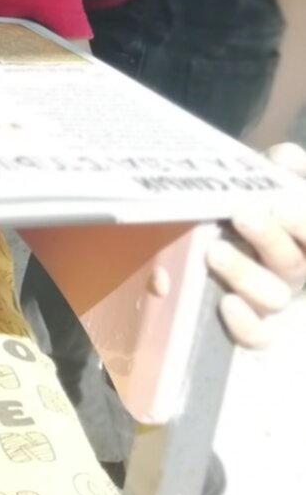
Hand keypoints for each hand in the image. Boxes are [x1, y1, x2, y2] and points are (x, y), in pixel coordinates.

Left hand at [209, 143, 305, 348]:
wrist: (200, 237)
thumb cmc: (242, 203)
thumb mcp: (262, 182)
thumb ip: (282, 169)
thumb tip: (284, 158)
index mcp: (301, 237)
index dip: (305, 225)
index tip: (283, 205)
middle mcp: (293, 270)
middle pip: (293, 263)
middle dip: (271, 239)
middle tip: (243, 214)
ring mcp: (272, 298)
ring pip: (272, 296)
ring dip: (246, 273)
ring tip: (214, 250)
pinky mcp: (249, 325)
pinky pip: (257, 336)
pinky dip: (246, 324)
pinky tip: (228, 304)